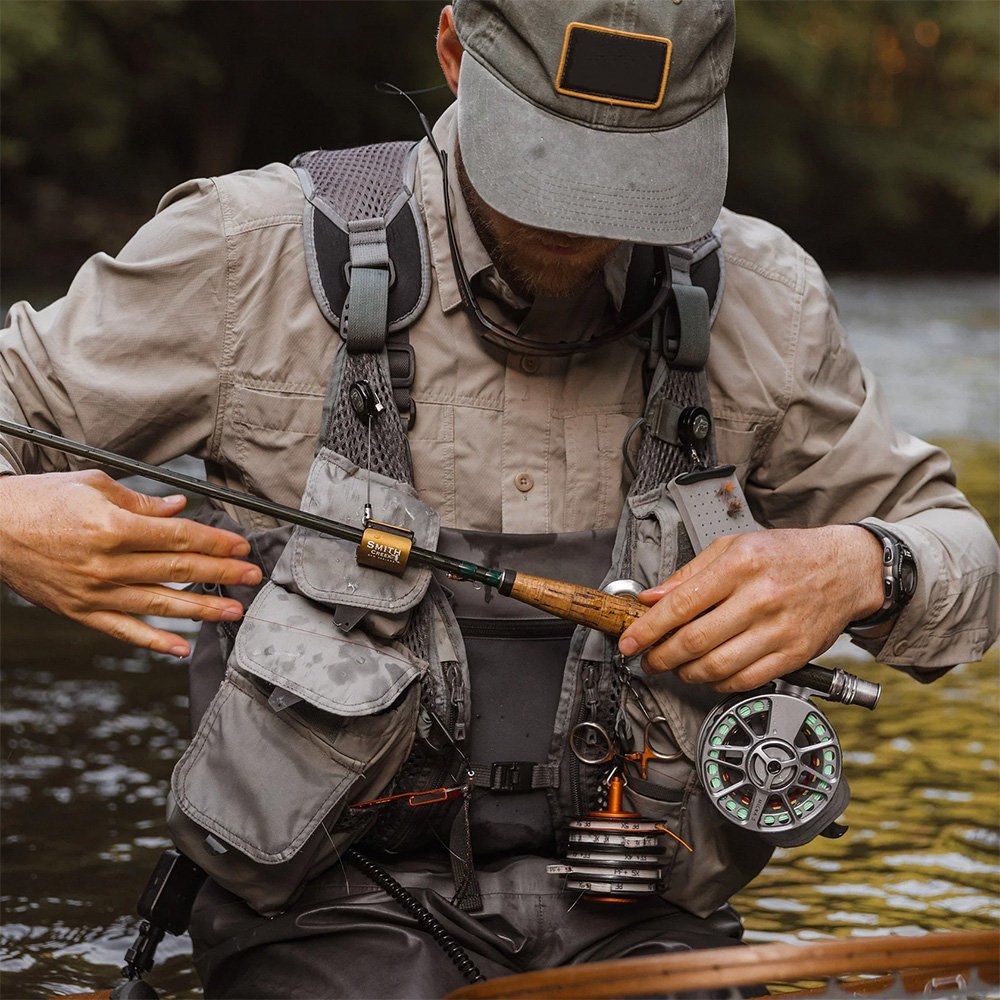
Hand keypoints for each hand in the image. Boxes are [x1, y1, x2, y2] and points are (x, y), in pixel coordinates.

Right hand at [0, 470, 261, 656]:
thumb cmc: (39, 501)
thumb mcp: (92, 485)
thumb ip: (140, 500)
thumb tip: (179, 508)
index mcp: (114, 527)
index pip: (180, 536)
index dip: (216, 542)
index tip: (241, 546)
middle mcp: (107, 563)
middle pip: (178, 569)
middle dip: (221, 573)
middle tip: (252, 577)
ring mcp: (94, 592)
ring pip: (160, 604)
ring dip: (202, 609)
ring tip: (233, 611)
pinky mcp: (80, 611)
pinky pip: (124, 631)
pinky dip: (154, 641)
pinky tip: (181, 647)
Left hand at [617, 526, 884, 691]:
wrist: (844, 569)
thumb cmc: (785, 555)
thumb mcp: (732, 547)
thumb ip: (688, 574)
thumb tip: (650, 598)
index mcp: (740, 565)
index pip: (681, 604)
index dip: (648, 629)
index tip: (629, 642)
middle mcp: (760, 598)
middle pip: (695, 641)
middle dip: (661, 656)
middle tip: (649, 658)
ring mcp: (779, 629)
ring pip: (717, 667)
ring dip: (686, 673)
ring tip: (676, 666)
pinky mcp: (794, 654)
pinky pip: (745, 680)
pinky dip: (718, 683)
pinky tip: (708, 673)